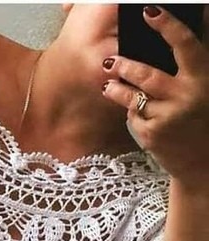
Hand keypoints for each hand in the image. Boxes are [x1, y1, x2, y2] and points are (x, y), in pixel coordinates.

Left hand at [101, 6, 208, 190]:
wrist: (202, 160)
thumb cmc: (201, 116)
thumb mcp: (204, 86)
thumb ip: (192, 62)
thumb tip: (186, 23)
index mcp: (203, 76)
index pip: (184, 43)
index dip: (167, 25)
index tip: (149, 10)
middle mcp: (187, 95)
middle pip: (148, 74)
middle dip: (125, 65)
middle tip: (110, 60)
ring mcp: (168, 116)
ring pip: (133, 97)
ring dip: (117, 89)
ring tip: (108, 84)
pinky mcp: (153, 135)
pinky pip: (133, 116)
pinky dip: (133, 113)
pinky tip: (137, 114)